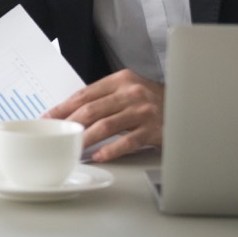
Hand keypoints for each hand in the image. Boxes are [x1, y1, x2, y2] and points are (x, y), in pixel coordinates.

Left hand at [44, 69, 164, 161]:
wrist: (189, 106)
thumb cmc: (153, 101)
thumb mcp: (129, 90)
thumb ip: (105, 97)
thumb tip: (72, 112)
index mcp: (121, 80)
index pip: (84, 94)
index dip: (63, 107)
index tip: (48, 117)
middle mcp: (131, 93)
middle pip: (91, 109)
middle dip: (69, 123)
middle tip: (55, 135)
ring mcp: (143, 112)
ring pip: (105, 126)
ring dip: (85, 139)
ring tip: (72, 148)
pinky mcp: (154, 130)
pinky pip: (126, 142)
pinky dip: (110, 150)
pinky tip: (98, 156)